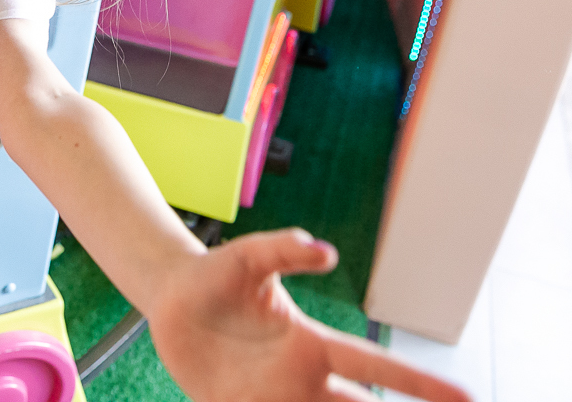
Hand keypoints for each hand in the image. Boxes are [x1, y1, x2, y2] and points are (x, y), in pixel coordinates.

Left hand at [148, 228, 472, 401]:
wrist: (168, 302)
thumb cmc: (214, 276)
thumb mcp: (247, 256)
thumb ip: (283, 249)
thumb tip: (324, 251)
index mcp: (310, 344)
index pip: (373, 368)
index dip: (418, 384)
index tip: (467, 398)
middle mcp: (298, 381)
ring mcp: (269, 399)